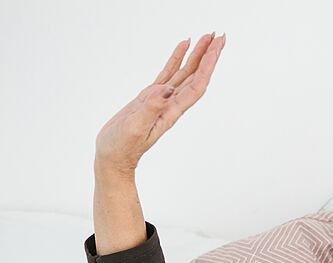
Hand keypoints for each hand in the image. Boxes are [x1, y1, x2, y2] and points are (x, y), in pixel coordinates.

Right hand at [94, 32, 225, 173]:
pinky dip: (176, 59)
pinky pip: (167, 74)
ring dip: (196, 55)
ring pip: (184, 72)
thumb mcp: (136, 128)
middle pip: (195, 76)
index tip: (216, 48)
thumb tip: (167, 91)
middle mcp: (171, 104)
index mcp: (172, 111)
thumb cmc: (123, 147)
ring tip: (206, 37)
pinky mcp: (150, 97)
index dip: (207, 66)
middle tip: (219, 36)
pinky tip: (182, 47)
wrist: (113, 156)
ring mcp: (161, 100)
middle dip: (208, 56)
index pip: (196, 85)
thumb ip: (152, 108)